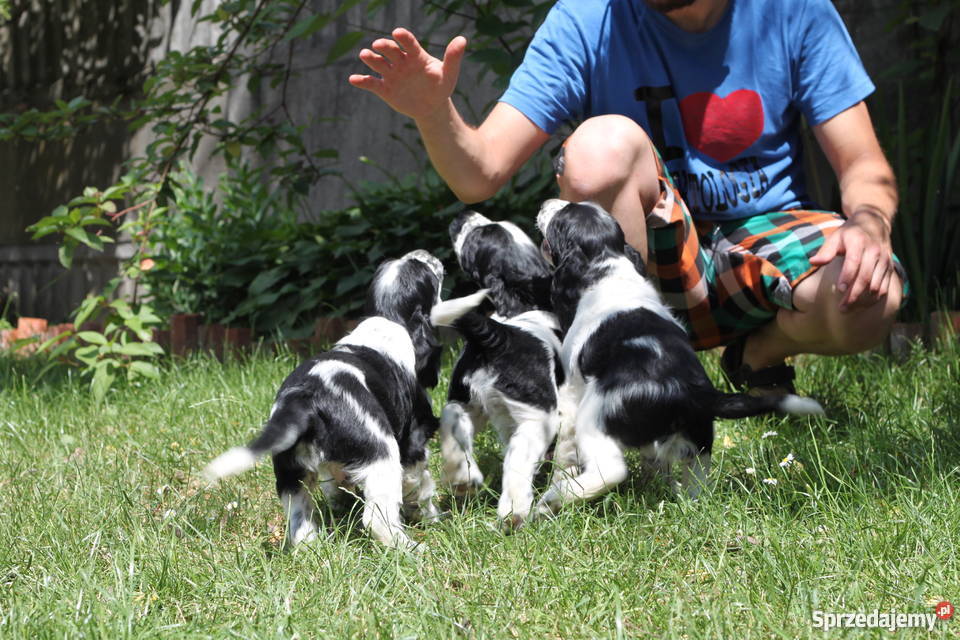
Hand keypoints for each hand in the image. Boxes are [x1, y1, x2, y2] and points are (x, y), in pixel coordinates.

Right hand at [348, 28, 465, 120]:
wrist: (431, 106)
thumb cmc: (441, 87)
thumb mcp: (449, 74)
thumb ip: (453, 58)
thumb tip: (462, 40)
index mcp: (416, 55)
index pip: (408, 43)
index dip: (403, 38)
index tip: (397, 33)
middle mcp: (400, 61)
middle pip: (390, 50)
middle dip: (384, 46)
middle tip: (379, 45)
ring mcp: (391, 74)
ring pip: (378, 63)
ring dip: (371, 58)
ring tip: (364, 54)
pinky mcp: (384, 88)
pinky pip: (371, 83)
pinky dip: (362, 81)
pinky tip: (353, 79)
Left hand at [809, 209, 895, 311]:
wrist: (874, 224)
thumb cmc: (849, 234)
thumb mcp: (835, 237)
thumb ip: (825, 251)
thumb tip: (813, 262)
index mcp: (858, 242)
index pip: (854, 261)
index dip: (847, 276)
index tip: (839, 289)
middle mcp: (874, 251)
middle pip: (865, 277)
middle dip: (853, 294)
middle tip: (841, 308)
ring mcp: (884, 260)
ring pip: (876, 285)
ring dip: (863, 300)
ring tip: (848, 309)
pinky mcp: (890, 268)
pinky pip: (885, 287)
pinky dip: (874, 298)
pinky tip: (862, 305)